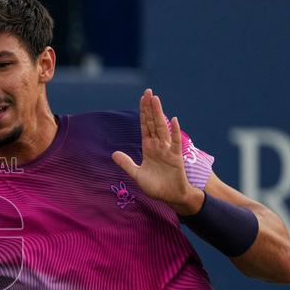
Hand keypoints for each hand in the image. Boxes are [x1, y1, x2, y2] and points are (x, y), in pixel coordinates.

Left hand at [112, 88, 204, 214]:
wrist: (171, 198)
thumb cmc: (156, 186)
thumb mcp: (136, 174)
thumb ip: (126, 163)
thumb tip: (114, 153)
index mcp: (149, 148)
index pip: (145, 126)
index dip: (143, 113)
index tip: (142, 98)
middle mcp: (158, 146)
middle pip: (153, 123)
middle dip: (150, 108)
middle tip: (148, 92)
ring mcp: (167, 150)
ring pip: (162, 128)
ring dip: (159, 114)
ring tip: (156, 100)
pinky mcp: (176, 158)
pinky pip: (174, 143)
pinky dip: (174, 132)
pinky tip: (173, 120)